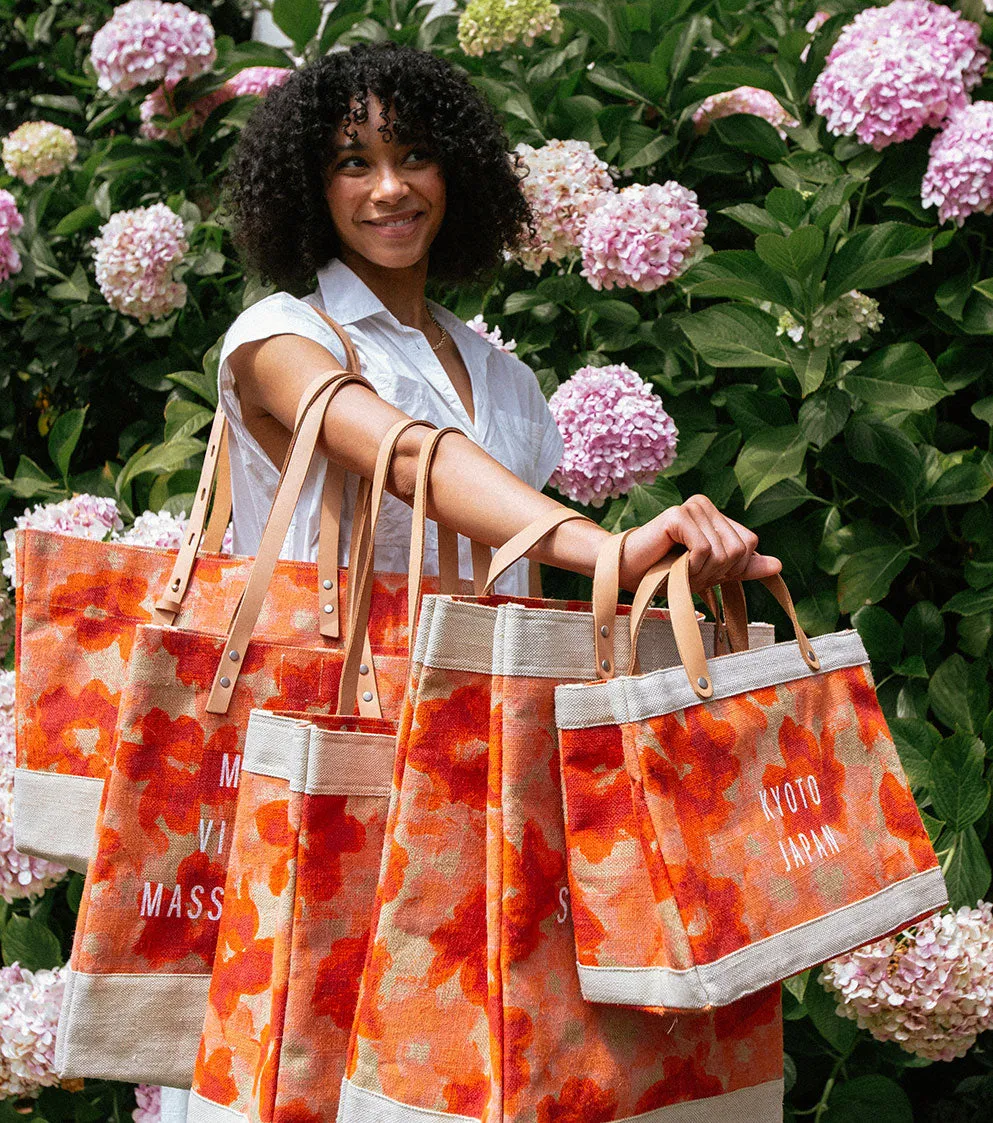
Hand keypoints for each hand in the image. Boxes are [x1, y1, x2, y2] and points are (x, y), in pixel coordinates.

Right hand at [620, 494, 780, 591]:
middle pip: (739, 549)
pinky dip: (691, 567)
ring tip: (679, 568)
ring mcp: (691, 507)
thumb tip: (778, 565)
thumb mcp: (711, 572)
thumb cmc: (666, 572)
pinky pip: (704, 549)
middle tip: (688, 572)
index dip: (731, 567)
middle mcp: (704, 504)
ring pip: (723, 551)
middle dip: (716, 572)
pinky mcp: (677, 515)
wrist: (627, 572)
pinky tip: (673, 564)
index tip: (702, 571)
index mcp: (715, 514)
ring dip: (701, 572)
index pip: (749, 543)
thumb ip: (743, 568)